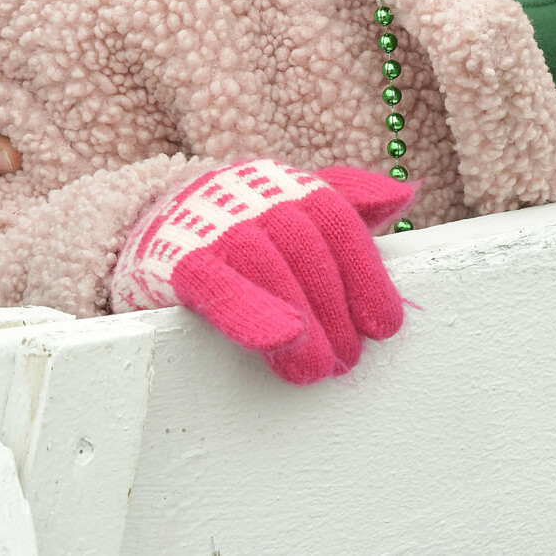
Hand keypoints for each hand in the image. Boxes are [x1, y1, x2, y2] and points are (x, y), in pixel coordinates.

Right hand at [111, 159, 412, 384]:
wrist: (150, 223)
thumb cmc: (242, 226)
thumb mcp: (293, 208)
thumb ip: (348, 202)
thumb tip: (405, 194)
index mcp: (291, 186)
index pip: (338, 222)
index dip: (366, 273)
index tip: (386, 326)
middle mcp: (257, 197)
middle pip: (307, 247)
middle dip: (335, 306)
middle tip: (350, 360)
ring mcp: (216, 225)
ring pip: (268, 265)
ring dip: (302, 318)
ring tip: (321, 368)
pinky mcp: (179, 261)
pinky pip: (219, 283)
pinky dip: (252, 311)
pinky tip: (280, 340)